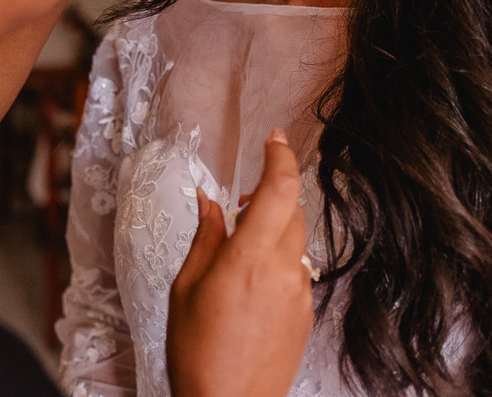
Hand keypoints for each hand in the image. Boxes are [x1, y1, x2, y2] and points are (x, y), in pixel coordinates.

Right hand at [167, 129, 313, 396]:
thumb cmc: (199, 354)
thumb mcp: (186, 288)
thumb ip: (205, 237)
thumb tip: (210, 203)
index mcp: (250, 259)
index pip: (279, 190)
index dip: (280, 156)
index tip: (274, 138)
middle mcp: (284, 271)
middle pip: (291, 210)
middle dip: (268, 195)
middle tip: (239, 202)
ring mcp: (299, 293)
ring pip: (296, 239)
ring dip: (273, 227)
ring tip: (239, 246)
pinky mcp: (305, 313)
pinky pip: (297, 268)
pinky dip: (278, 258)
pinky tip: (250, 281)